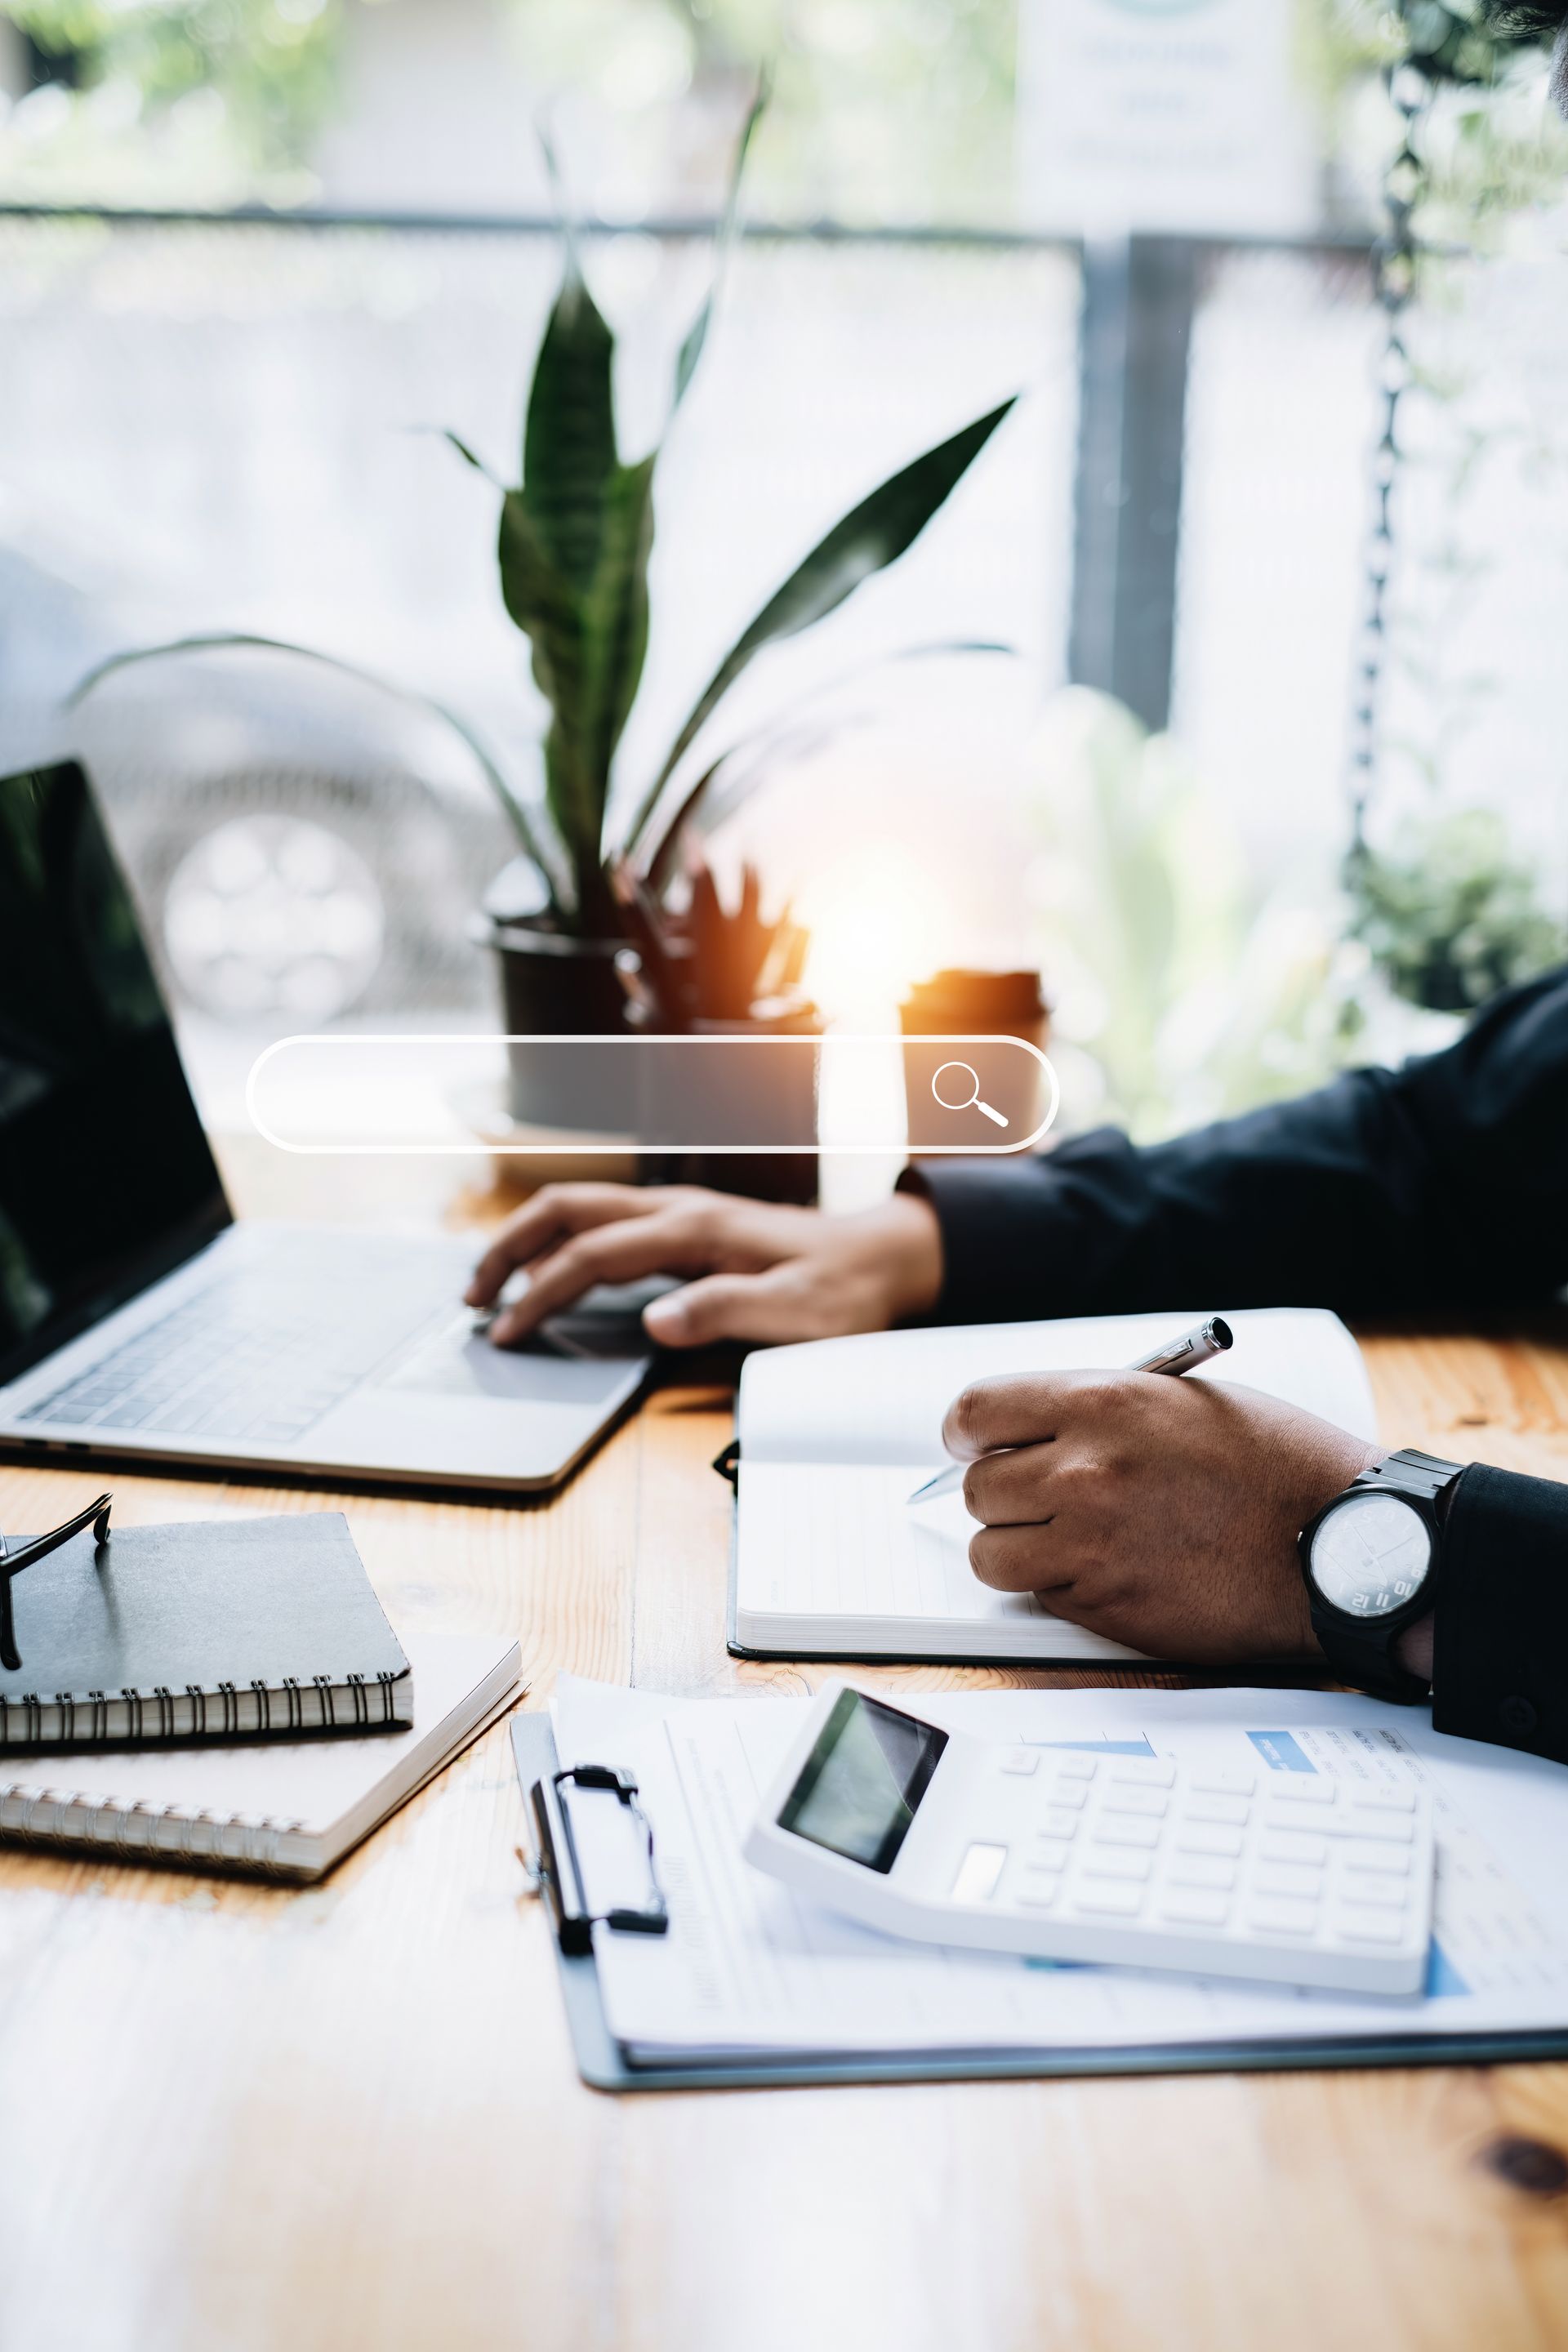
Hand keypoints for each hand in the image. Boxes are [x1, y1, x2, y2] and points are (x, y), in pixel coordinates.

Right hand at [465, 1183, 943, 1347]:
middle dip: (509, 1247)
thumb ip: (724, 1311)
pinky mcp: (685, 1228)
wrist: (881, 1258)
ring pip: (580, 1210)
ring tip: (492, 1288)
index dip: (540, 1292)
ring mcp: (678, 1214)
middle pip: (566, 1210)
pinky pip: (604, 1225)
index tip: (505, 1330)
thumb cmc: (842, 1290)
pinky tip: (550, 1277)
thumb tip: (658, 1319)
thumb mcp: (794, 1315)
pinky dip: (561, 1245)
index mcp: (693, 1229)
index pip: (591, 1255)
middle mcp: (677, 1210)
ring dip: (528, 1241)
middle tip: (471, 1298)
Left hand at [945, 1370, 1382, 1662]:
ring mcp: (1091, 1546)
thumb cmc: (1277, 1464)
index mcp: (1100, 1405)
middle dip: (1001, 1494)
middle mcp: (1083, 1472)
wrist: (1338, 1543)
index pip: (974, 1413)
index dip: (967, 1434)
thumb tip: (1031, 1431)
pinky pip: (1042, 1596)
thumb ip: (1098, 1412)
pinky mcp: (1108, 1607)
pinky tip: (1114, 1570)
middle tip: (1039, 1498)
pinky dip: (1062, 1588)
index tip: (974, 1445)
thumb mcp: (1183, 1400)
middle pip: (976, 1489)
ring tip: (1066, 1540)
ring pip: (991, 1554)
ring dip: (1017, 1549)